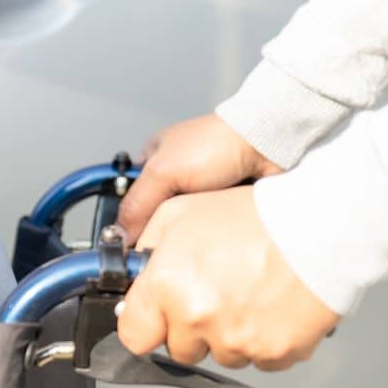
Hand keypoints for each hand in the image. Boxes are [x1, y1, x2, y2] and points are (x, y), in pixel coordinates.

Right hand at [117, 114, 282, 242]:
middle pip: (159, 215)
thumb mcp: (162, 172)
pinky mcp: (226, 203)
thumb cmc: (214, 145)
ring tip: (196, 237)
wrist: (269, 143)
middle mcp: (177, 176)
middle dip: (164, 226)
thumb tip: (118, 236)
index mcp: (153, 161)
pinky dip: (212, 231)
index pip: (131, 199)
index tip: (133, 244)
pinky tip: (214, 235)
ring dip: (191, 231)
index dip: (131, 220)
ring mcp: (204, 190)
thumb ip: (135, 204)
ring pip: (186, 223)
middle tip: (168, 239)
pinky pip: (212, 226)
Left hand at [117, 187, 338, 370]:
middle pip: (179, 348)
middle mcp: (198, 320)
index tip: (154, 315)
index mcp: (167, 287)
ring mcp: (238, 341)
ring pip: (220, 354)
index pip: (133, 335)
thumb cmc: (254, 215)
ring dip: (227, 333)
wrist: (323, 227)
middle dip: (189, 326)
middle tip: (214, 291)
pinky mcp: (275, 352)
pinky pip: (259, 359)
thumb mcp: (179, 212)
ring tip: (248, 292)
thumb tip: (132, 273)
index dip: (145, 324)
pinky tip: (271, 306)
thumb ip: (145, 246)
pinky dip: (263, 340)